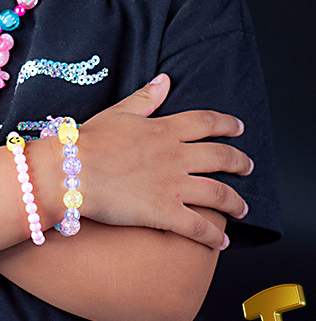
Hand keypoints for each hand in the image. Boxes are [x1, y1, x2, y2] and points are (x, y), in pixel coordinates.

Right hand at [76, 74, 251, 249]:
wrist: (72, 170)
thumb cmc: (90, 141)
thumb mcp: (119, 112)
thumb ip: (146, 97)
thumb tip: (165, 80)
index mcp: (164, 129)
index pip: (205, 122)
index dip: (226, 124)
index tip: (238, 127)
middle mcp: (175, 155)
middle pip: (220, 156)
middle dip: (240, 162)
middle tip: (248, 166)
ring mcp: (173, 185)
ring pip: (218, 193)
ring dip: (235, 202)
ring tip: (242, 208)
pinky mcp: (165, 212)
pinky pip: (198, 227)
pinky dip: (214, 235)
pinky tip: (222, 241)